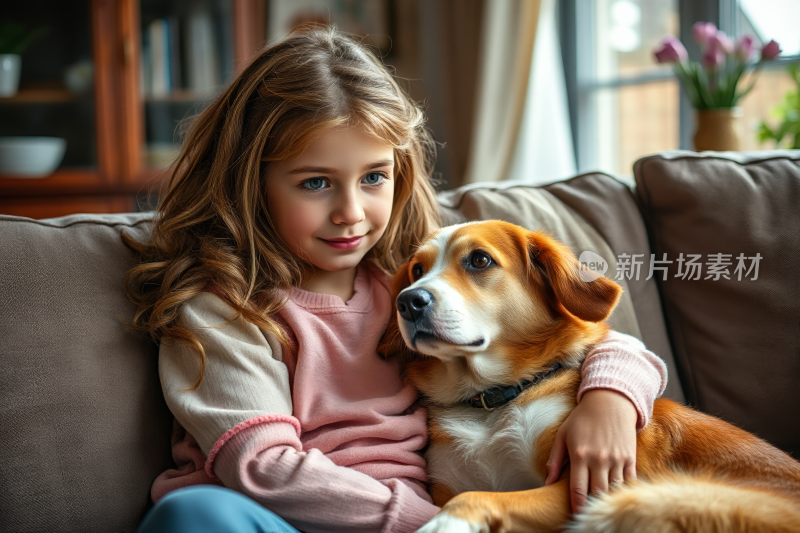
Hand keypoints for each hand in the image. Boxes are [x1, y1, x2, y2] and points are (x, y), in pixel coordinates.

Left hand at [544, 389, 637, 512]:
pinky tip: (617, 499)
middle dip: (592, 509)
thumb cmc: (582, 418)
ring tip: (601, 511)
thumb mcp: (562, 434)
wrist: (610, 401)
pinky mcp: (630, 458)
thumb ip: (554, 460)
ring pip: (614, 491)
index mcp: (579, 455)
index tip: (574, 518)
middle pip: (597, 495)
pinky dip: (623, 492)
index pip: (578, 491)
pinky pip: (629, 482)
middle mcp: (599, 459)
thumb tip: (546, 482)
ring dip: (608, 502)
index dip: (577, 508)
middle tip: (587, 517)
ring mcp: (616, 459)